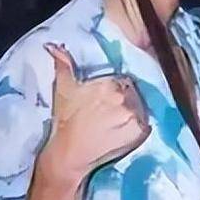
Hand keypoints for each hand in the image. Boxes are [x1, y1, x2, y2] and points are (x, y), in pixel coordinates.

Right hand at [36, 43, 151, 187]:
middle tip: (108, 115)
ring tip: (113, 125)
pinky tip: (120, 134)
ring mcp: (132, 115)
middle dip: (124, 102)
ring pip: (140, 108)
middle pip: (133, 94)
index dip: (116, 91)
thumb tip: (54, 46)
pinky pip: (146, 125)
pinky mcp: (139, 131)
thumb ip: (63, 64)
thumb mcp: (63, 89)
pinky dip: (137, 130)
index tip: (107, 102)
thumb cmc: (65, 120)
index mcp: (108, 83)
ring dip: (132, 115)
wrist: (68, 153)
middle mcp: (122, 97)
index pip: (124, 80)